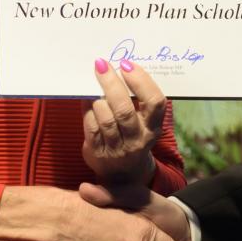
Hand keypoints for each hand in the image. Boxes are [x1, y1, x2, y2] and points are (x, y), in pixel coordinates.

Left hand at [81, 59, 166, 183]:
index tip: (127, 65)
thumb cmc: (134, 136)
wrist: (124, 175)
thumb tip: (120, 67)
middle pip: (125, 110)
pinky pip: (91, 126)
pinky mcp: (98, 153)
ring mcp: (117, 149)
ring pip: (105, 119)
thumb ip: (138, 100)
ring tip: (94, 84)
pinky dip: (87, 109)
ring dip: (97, 98)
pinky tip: (86, 98)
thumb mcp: (144, 122)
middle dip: (111, 84)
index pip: (155, 102)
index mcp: (154, 128)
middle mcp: (138, 140)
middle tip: (102, 65)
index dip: (142, 81)